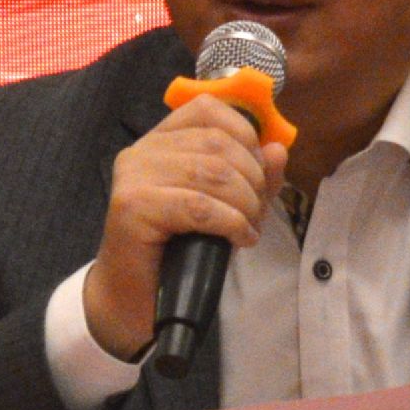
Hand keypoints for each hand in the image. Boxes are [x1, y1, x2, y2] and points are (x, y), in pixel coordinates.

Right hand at [83, 94, 287, 360]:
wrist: (134, 300)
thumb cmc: (181, 251)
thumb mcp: (228, 206)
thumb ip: (254, 176)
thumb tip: (278, 149)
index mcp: (160, 140)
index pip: (208, 109)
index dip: (246, 136)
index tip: (258, 173)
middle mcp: (141, 150)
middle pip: (217, 143)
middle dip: (252, 179)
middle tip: (256, 213)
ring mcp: (133, 176)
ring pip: (212, 173)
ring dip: (245, 204)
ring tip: (248, 228)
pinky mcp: (132, 207)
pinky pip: (199, 206)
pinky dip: (231, 223)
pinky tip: (239, 239)